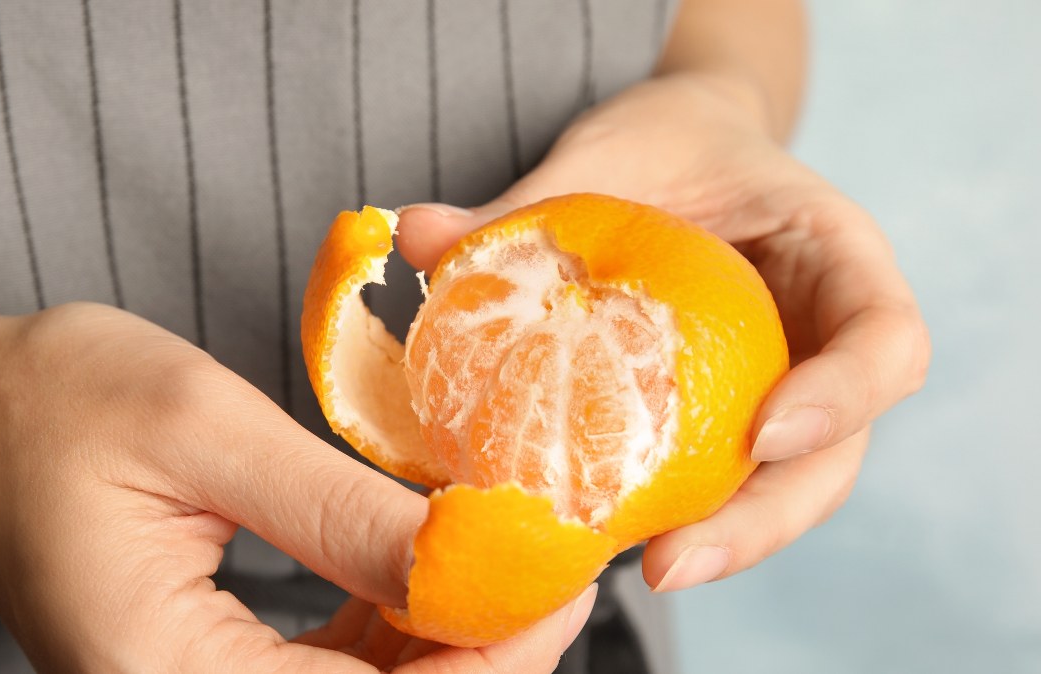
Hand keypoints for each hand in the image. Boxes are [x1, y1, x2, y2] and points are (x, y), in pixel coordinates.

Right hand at [0, 301, 591, 671]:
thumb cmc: (52, 404)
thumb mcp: (204, 430)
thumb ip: (340, 511)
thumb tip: (478, 560)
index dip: (486, 657)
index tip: (556, 580)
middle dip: (480, 654)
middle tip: (548, 569)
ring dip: (449, 641)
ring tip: (505, 559)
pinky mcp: (210, 670)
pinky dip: (398, 629)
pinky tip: (432, 568)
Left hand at [395, 72, 930, 592]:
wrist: (679, 153)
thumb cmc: (664, 144)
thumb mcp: (609, 155)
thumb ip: (528, 201)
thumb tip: (417, 234)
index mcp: (833, 255)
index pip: (886, 338)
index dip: (845, 395)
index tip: (766, 432)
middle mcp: (825, 337)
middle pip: (837, 452)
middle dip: (765, 518)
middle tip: (670, 562)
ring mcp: (785, 388)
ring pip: (782, 488)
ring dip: (720, 539)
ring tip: (640, 569)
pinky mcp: (728, 419)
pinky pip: (714, 476)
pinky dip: (670, 510)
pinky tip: (600, 532)